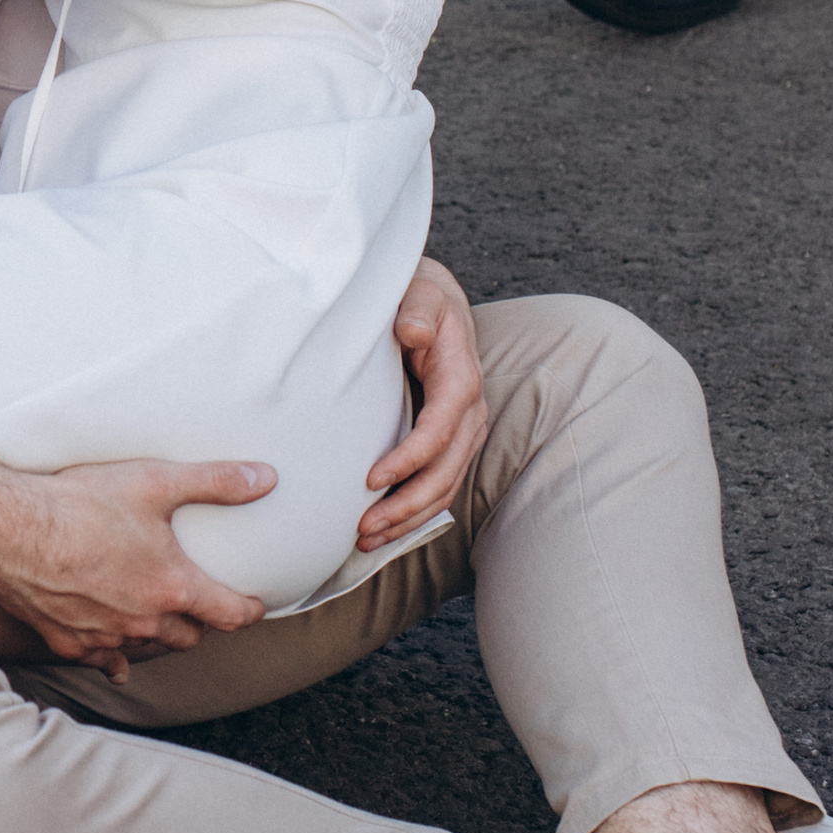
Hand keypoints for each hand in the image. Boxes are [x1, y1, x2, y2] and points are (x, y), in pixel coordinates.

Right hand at [0, 455, 272, 678]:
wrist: (6, 529)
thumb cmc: (78, 503)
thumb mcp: (154, 481)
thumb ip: (214, 482)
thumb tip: (265, 478)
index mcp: (172, 587)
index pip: (230, 614)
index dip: (249, 609)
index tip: (254, 604)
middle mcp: (143, 621)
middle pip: (189, 636)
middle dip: (199, 621)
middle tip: (199, 600)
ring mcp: (104, 635)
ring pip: (146, 647)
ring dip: (156, 634)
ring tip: (156, 615)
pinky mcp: (66, 641)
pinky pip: (101, 659)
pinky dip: (111, 654)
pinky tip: (112, 651)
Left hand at [357, 253, 485, 549]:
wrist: (433, 304)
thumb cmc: (419, 299)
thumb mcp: (419, 293)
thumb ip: (416, 311)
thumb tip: (413, 332)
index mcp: (460, 380)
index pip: (439, 430)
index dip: (408, 458)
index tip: (371, 479)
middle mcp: (469, 413)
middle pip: (445, 472)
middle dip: (406, 505)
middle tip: (364, 527)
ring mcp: (462, 433)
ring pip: (443, 488)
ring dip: (407, 518)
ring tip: (365, 538)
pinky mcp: (449, 444)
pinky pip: (437, 486)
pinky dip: (412, 512)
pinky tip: (382, 529)